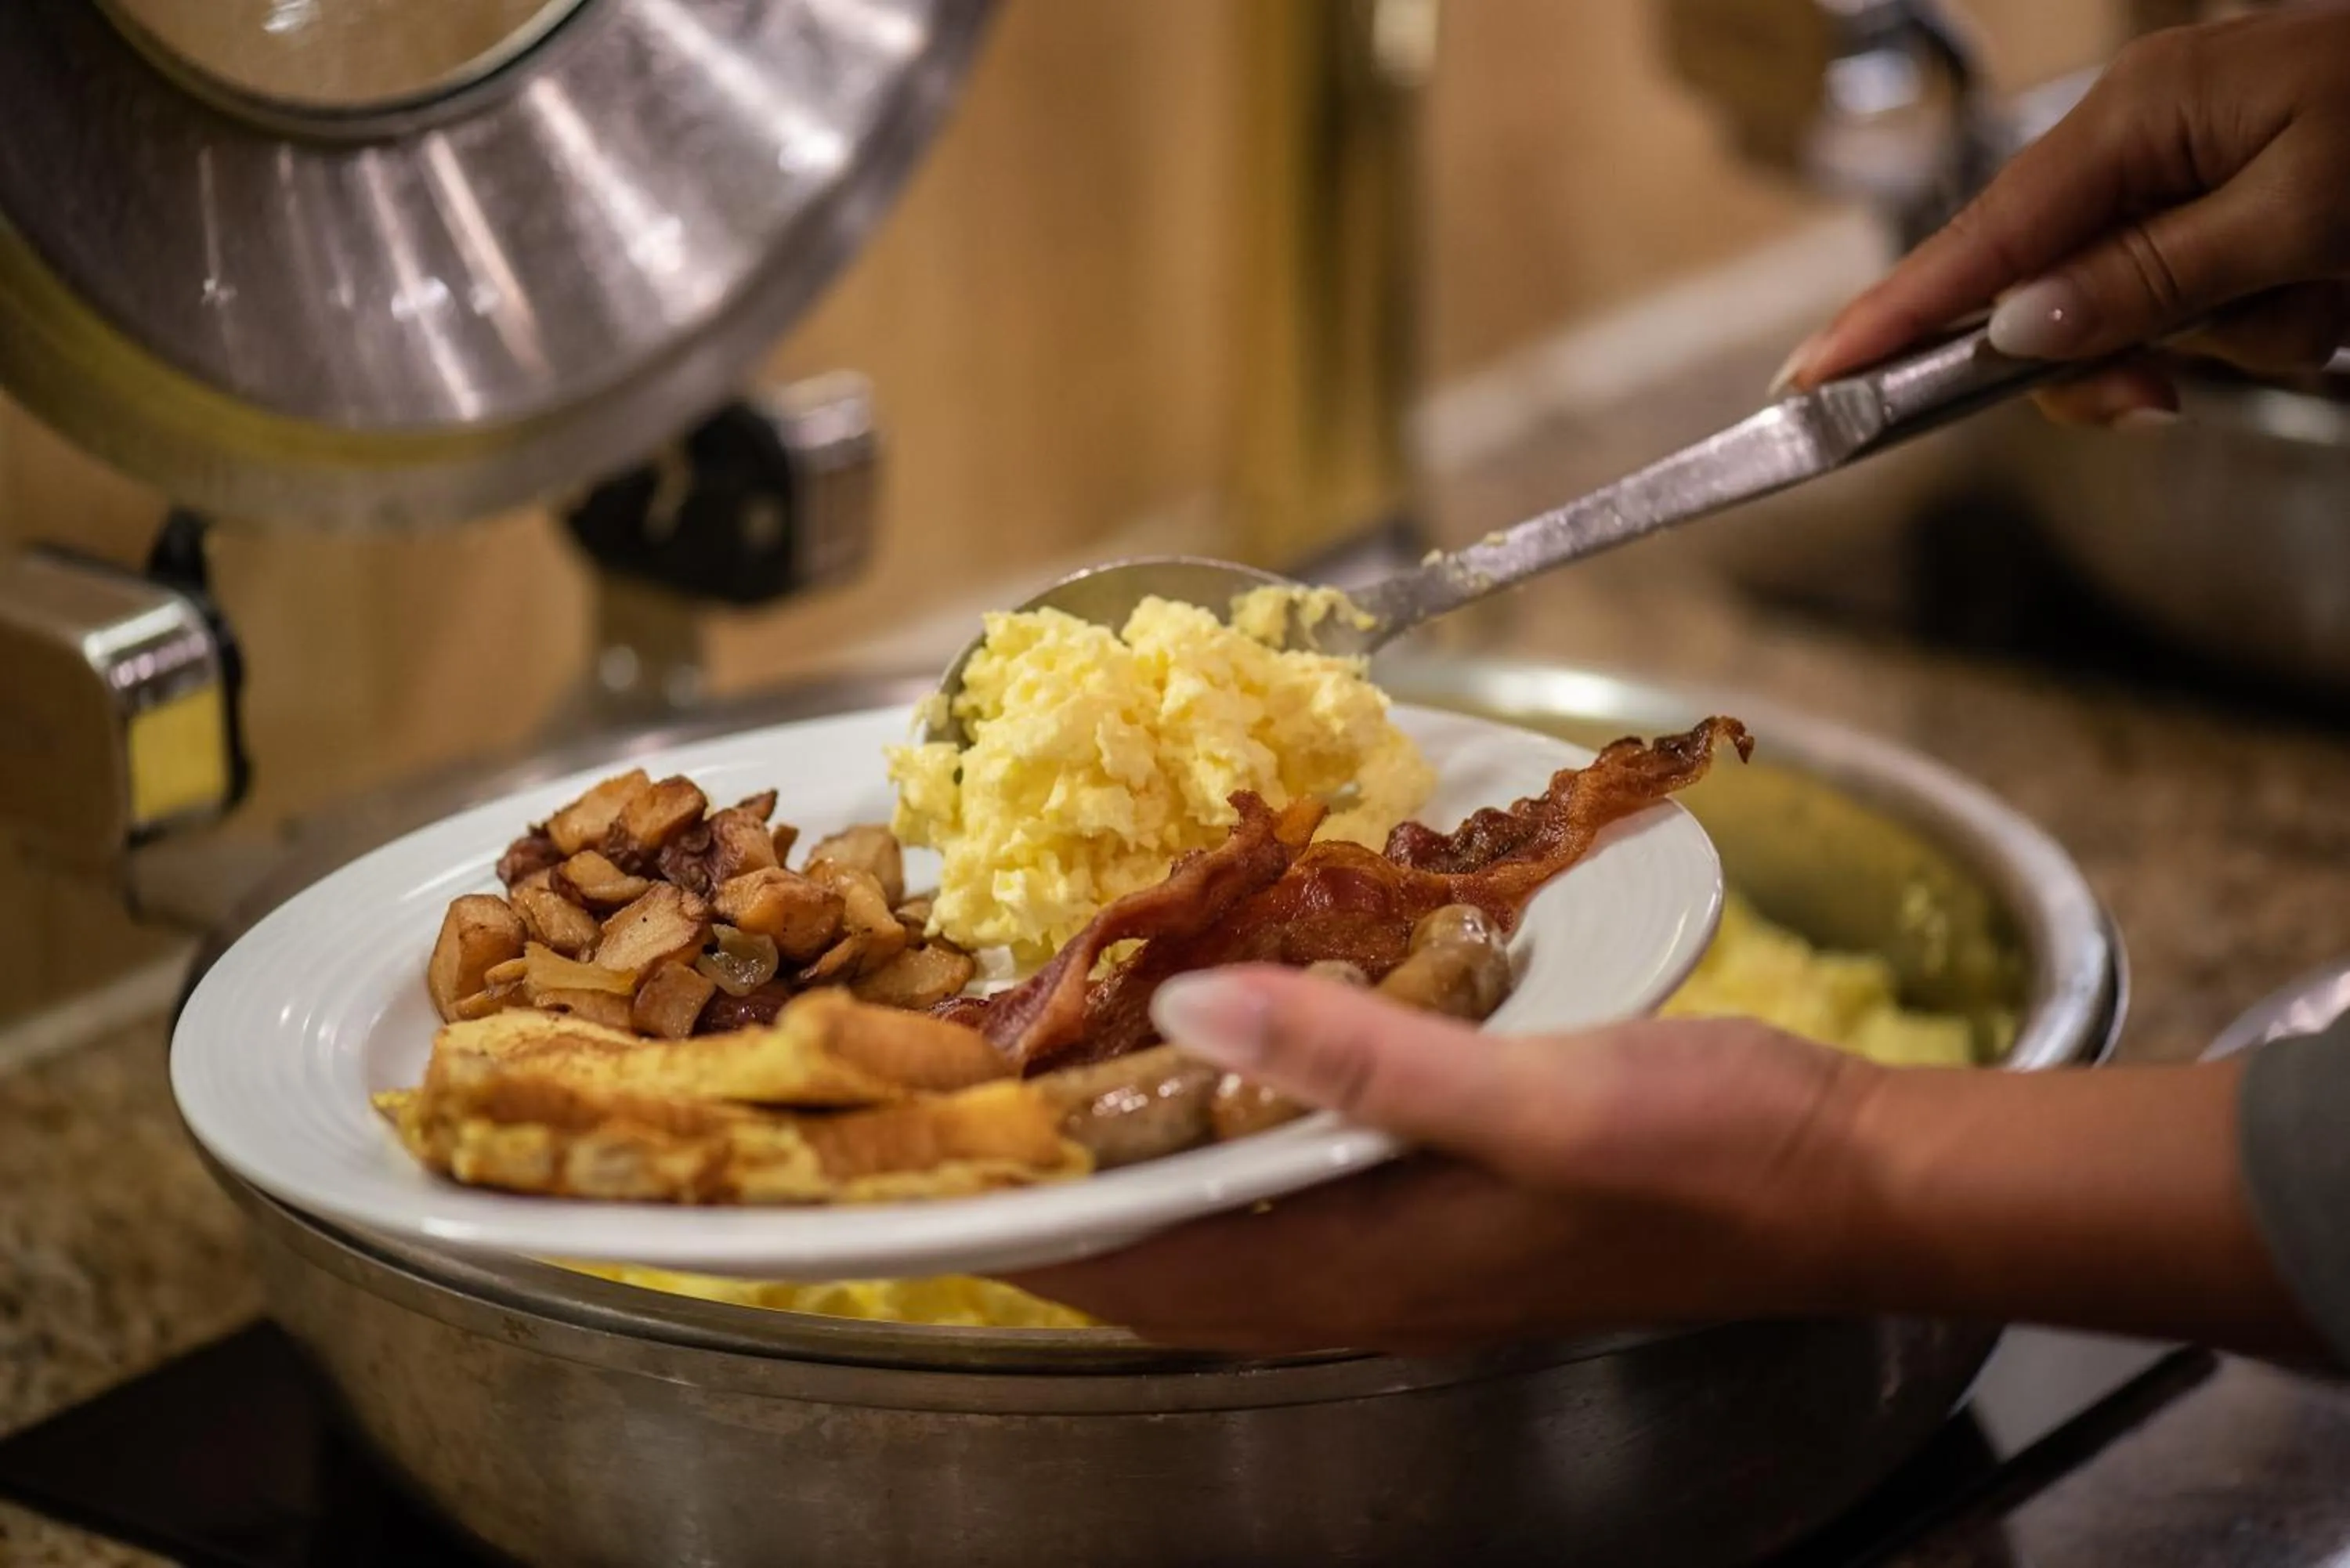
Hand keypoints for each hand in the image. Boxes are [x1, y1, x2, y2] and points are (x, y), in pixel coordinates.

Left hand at [1009, 968, 1887, 1354]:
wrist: (1835, 1178)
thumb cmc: (1698, 1157)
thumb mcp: (1527, 1097)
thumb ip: (1356, 1061)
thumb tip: (1185, 1015)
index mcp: (1353, 1270)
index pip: (1133, 1267)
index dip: (1010, 1223)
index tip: (908, 1166)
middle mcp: (1353, 1271)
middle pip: (1152, 1246)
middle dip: (1044, 1188)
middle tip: (951, 1098)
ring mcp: (1394, 1240)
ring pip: (1211, 1209)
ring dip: (1122, 1156)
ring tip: (1042, 1074)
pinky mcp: (1435, 1194)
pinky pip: (1285, 1170)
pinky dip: (1218, 1121)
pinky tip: (1207, 1048)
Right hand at [1777, 10, 2349, 424]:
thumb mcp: (2302, 212)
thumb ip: (2150, 279)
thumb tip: (2019, 330)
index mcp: (2138, 120)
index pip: (1976, 241)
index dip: (1887, 319)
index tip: (1808, 384)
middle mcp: (2149, 145)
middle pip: (2047, 298)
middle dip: (2111, 358)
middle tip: (2165, 398)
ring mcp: (2196, 180)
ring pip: (2142, 318)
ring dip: (2231, 338)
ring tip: (2325, 295)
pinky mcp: (2245, 214)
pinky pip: (2214, 308)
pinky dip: (2275, 322)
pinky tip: (2336, 287)